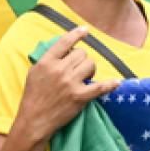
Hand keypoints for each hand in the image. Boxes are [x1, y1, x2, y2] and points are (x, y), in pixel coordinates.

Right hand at [13, 27, 118, 143]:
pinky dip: (110, 84)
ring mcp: (70, 83)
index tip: (85, 30)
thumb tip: (63, 50)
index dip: (77, 33)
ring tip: (84, 78)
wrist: (34, 120)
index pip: (65, 42)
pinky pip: (100, 87)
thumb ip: (47, 60)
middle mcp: (59, 70)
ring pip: (90, 65)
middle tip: (78, 70)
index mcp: (47, 62)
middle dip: (82, 60)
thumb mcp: (34, 72)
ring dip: (90, 70)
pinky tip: (117, 82)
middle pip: (81, 53)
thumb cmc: (32, 96)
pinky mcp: (79, 97)